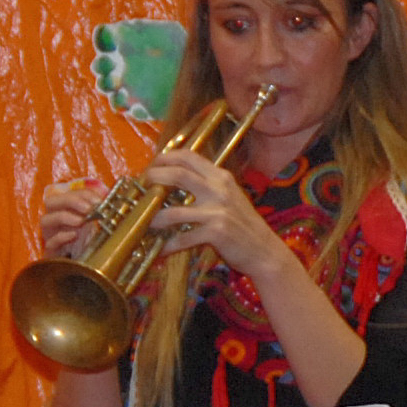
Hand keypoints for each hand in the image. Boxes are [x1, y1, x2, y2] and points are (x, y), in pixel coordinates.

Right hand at [38, 177, 107, 257]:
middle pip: (51, 202)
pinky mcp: (52, 251)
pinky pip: (50, 242)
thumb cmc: (90, 240)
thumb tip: (107, 193)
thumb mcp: (98, 222)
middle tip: (88, 208)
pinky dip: (60, 237)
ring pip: (45, 220)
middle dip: (70, 201)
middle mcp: (56, 219)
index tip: (99, 199)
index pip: (68, 194)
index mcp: (67, 209)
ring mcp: (52, 235)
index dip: (83, 194)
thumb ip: (100, 208)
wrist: (86, 263)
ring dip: (63, 217)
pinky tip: (73, 235)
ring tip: (81, 221)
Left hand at [144, 150, 291, 277]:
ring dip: (154, 219)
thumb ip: (207, 186)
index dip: (165, 158)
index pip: (189, 156)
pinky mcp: (215, 233)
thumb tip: (173, 180)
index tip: (152, 166)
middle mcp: (219, 190)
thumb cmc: (243, 225)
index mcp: (222, 177)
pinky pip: (182, 238)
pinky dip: (168, 245)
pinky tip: (162, 248)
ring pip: (173, 212)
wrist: (265, 250)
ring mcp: (217, 211)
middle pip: (178, 174)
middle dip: (153, 178)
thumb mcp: (229, 197)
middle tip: (142, 187)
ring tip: (147, 223)